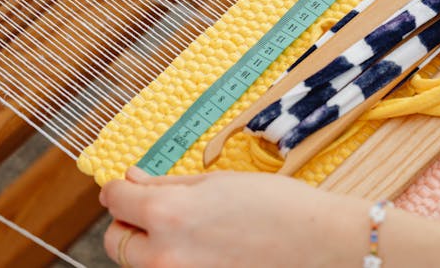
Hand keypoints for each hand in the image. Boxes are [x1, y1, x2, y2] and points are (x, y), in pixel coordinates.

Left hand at [100, 167, 365, 267]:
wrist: (324, 247)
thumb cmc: (278, 207)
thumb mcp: (218, 183)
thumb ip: (167, 185)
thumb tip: (132, 180)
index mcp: (168, 214)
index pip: (114, 199)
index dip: (120, 189)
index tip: (128, 187)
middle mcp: (165, 256)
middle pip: (116, 241)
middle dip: (129, 223)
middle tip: (156, 211)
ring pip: (139, 264)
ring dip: (150, 246)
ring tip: (189, 232)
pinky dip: (175, 262)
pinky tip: (204, 250)